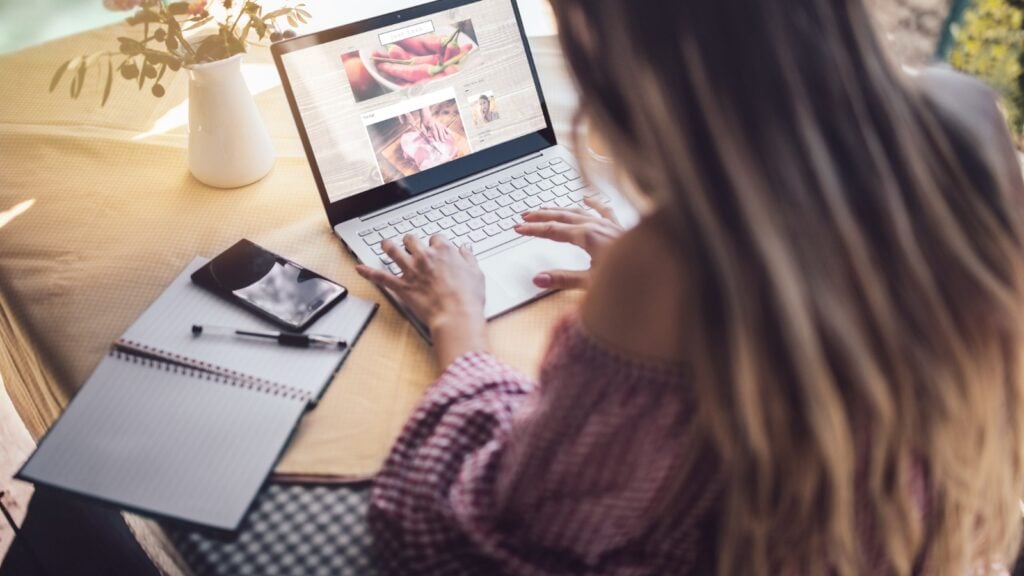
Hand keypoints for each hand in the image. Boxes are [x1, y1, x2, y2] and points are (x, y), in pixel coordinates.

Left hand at [356, 234, 487, 366]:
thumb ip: (468, 258)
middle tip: (410, 244)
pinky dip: (368, 272)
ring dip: (387, 246)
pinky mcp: (401, 286)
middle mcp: (425, 257)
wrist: (456, 316)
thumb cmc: (468, 298)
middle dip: (410, 241)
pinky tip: (359, 268)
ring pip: (393, 251)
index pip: (436, 238)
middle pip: (412, 240)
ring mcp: (411, 271)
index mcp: (444, 252)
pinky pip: (380, 277)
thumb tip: (466, 247)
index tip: (436, 247)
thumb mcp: (476, 273)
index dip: (435, 242)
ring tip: (384, 243)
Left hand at [419, 106, 448, 142]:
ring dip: (444, 134)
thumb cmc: (423, 123)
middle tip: (442, 141)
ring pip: (442, 128)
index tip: (437, 140)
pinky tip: (450, 133)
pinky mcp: (441, 124)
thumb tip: (427, 136)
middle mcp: (435, 123)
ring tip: (446, 138)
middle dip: (441, 135)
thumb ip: (424, 131)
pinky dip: (448, 130)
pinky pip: (445, 127)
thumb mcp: (422, 126)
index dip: (436, 135)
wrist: (426, 116)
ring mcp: (439, 123)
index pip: (434, 130)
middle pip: (439, 129)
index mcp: (430, 123)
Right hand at [514, 197, 623, 289]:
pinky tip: (586, 197)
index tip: (518, 228)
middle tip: (524, 216)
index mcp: (588, 237)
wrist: (660, 271)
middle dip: (542, 216)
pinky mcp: (620, 228)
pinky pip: (604, 210)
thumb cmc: (630, 278)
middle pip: (563, 217)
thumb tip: (538, 278)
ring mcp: (610, 225)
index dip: (534, 230)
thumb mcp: (592, 283)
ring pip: (580, 211)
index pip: (553, 231)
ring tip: (545, 208)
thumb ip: (563, 280)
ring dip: (560, 209)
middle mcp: (598, 226)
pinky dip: (592, 203)